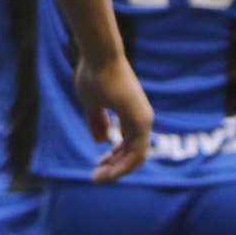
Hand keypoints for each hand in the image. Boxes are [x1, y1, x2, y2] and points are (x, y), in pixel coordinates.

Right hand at [73, 54, 152, 182]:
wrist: (100, 56)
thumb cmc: (94, 75)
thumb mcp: (92, 103)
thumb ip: (98, 122)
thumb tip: (102, 140)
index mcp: (132, 115)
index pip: (127, 146)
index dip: (113, 159)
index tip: (97, 166)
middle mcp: (142, 120)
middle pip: (131, 154)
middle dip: (113, 167)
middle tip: (96, 177)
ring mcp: (143, 120)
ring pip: (135, 156)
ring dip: (117, 170)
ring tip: (99, 178)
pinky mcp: (141, 121)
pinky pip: (136, 152)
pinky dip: (123, 164)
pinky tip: (109, 172)